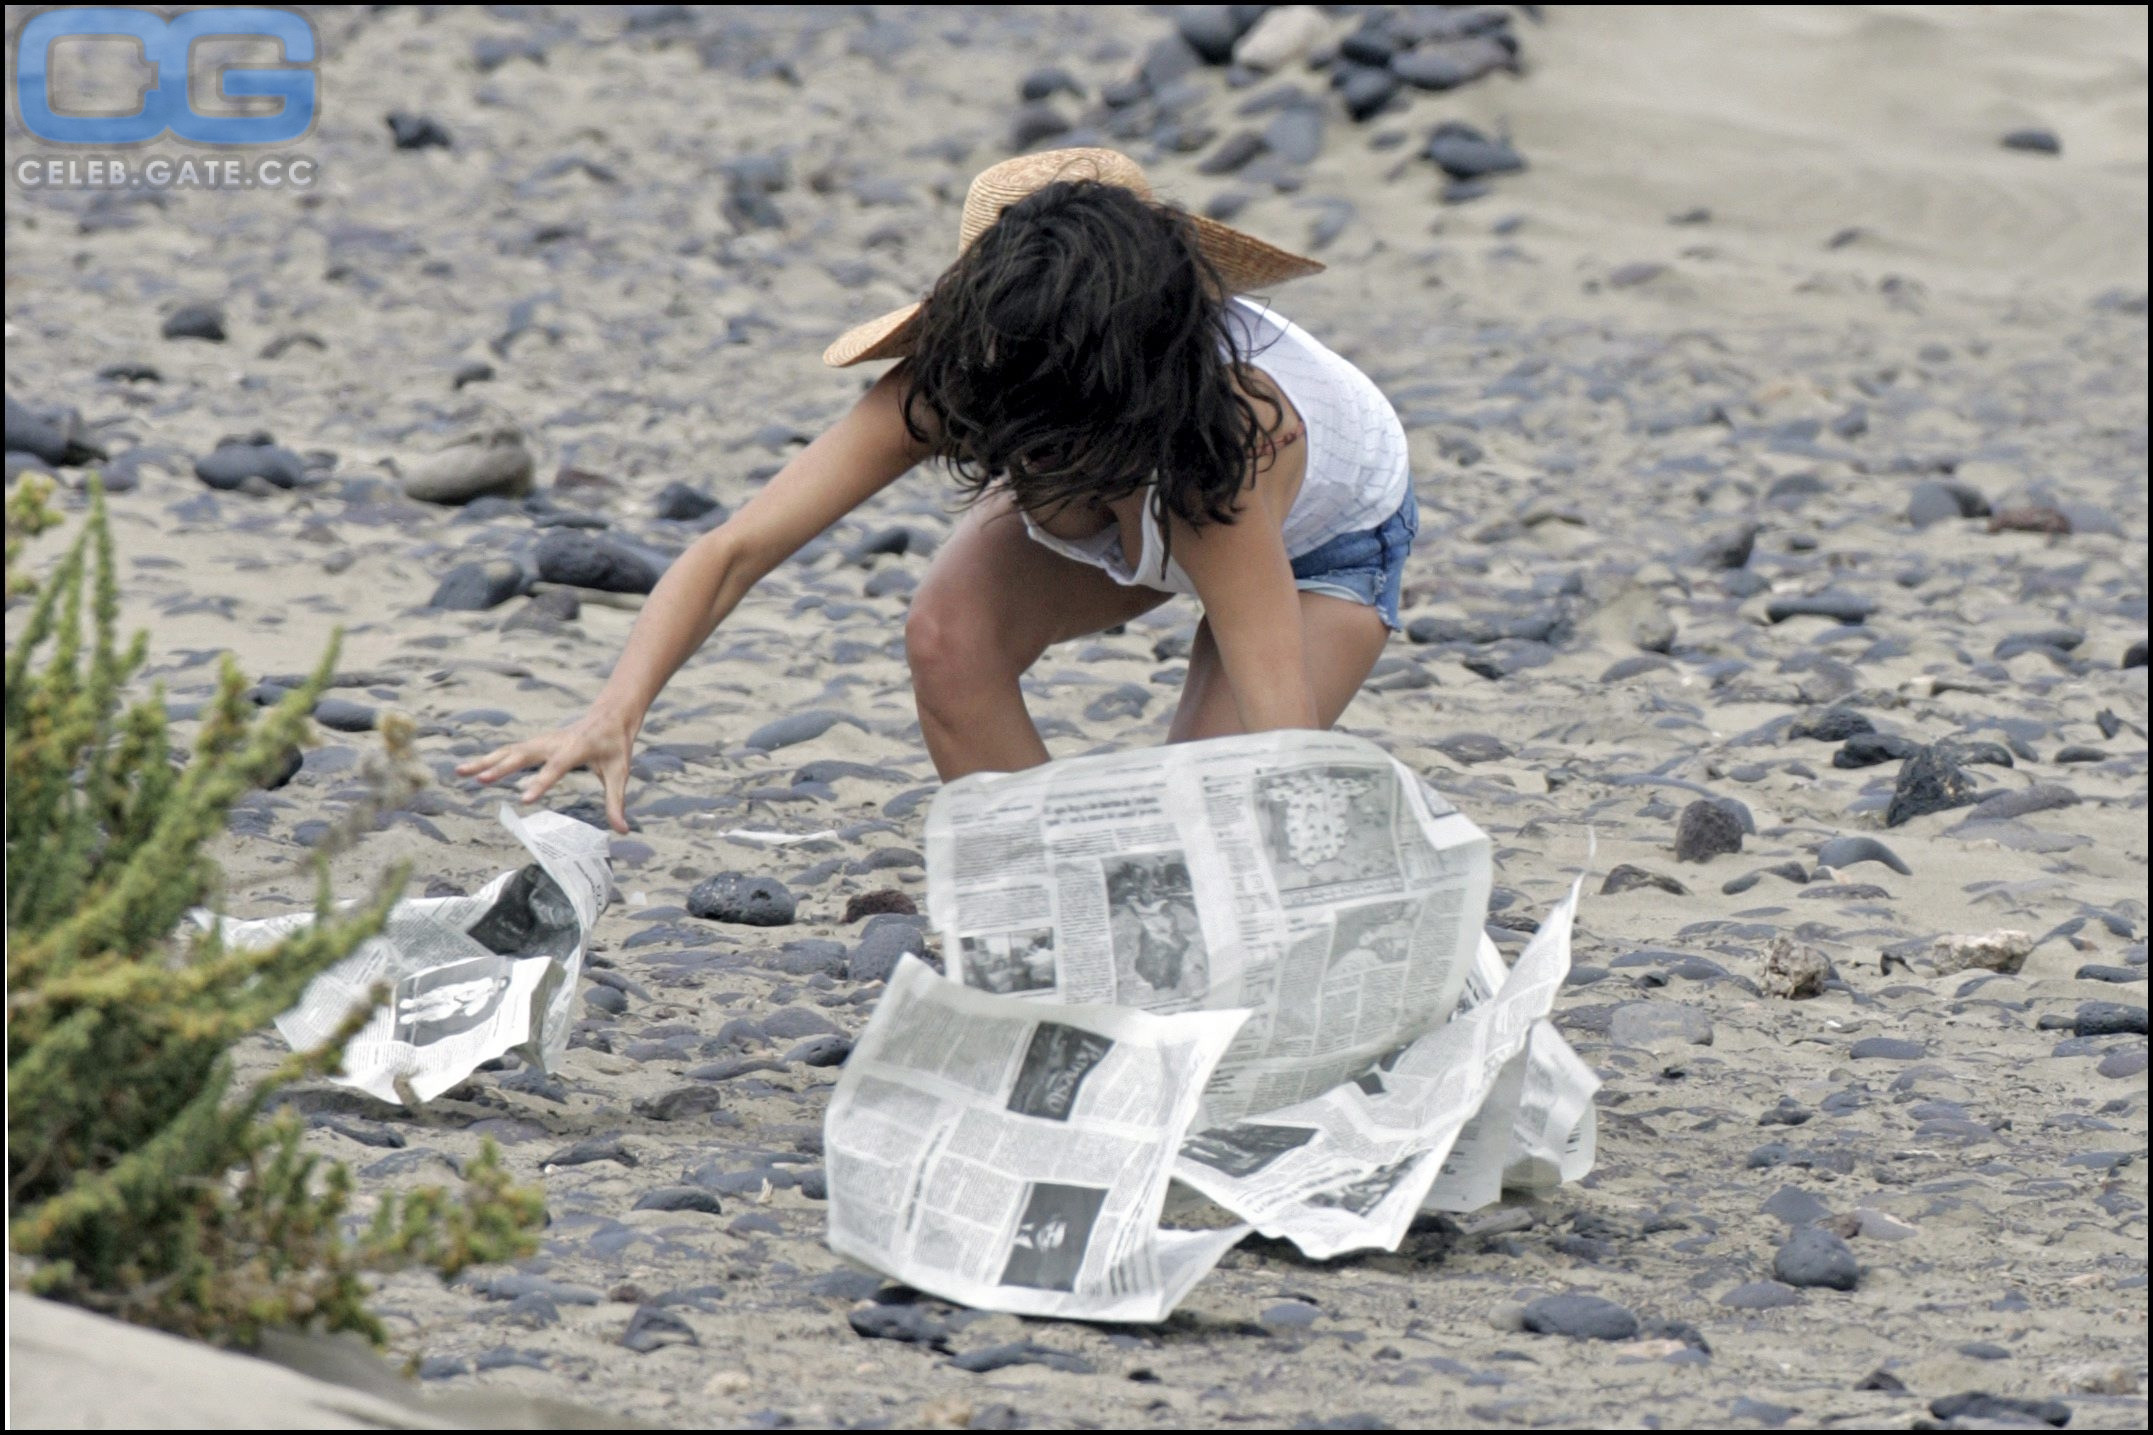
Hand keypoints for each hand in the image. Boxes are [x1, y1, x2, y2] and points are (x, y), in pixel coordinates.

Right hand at [455, 710, 637, 833]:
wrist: (610, 715)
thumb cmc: (615, 745)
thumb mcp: (619, 774)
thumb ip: (616, 802)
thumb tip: (622, 831)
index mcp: (577, 748)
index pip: (557, 767)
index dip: (541, 782)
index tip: (524, 799)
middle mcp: (554, 742)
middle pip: (523, 754)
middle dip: (501, 767)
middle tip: (480, 780)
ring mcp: (542, 740)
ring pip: (509, 750)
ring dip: (485, 760)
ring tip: (459, 772)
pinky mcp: (535, 743)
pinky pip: (509, 750)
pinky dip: (489, 758)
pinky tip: (471, 768)